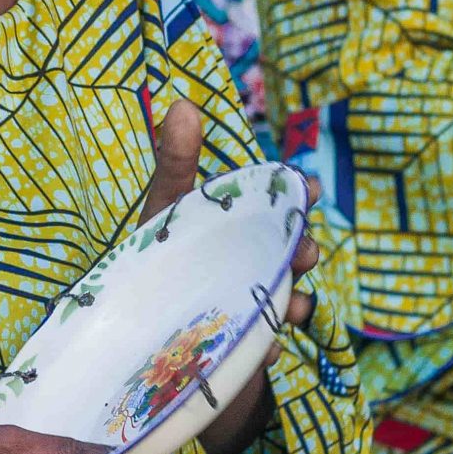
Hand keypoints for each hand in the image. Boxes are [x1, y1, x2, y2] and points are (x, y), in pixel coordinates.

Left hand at [140, 97, 314, 453]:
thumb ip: (174, 163)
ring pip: (285, 300)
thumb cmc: (158, 261)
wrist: (142, 341)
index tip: (309, 189)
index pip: (275, 205)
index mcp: (236, 228)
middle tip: (305, 252)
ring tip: (292, 307)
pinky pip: (262, 349)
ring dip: (293, 301)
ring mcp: (251, 307)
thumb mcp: (164, 210)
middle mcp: (250, 265)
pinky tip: (266, 349)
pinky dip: (266, 348)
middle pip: (288, 253)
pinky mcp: (241, 349)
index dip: (295, 195)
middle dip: (303, 250)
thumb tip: (182, 103)